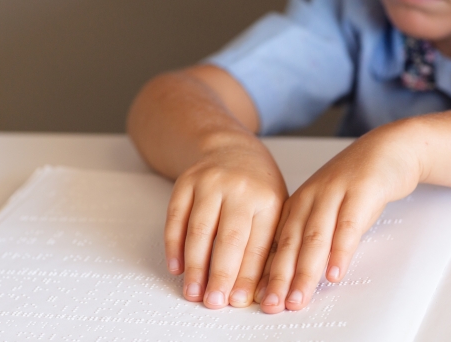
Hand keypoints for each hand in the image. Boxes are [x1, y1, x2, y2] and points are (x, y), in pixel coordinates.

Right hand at [165, 137, 287, 308]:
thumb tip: (260, 290)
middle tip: (214, 302)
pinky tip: (177, 268)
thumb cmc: (257, 187)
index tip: (239, 301)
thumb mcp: (276, 208)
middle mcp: (240, 189)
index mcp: (268, 199)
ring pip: (199, 230)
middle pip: (229, 238)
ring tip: (193, 292)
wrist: (231, 148)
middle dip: (221, 275)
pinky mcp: (186, 182)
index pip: (257, 245)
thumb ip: (270, 244)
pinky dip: (174, 246)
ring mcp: (211, 182)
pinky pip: (175, 218)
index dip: (247, 275)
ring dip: (195, 266)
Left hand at [254, 124, 422, 312]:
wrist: (389, 148)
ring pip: (316, 237)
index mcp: (298, 202)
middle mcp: (311, 197)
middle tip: (273, 304)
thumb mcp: (327, 206)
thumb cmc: (357, 182)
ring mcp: (335, 192)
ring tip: (299, 296)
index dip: (268, 272)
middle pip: (291, 242)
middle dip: (280, 277)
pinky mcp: (361, 191)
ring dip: (306, 271)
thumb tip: (293, 271)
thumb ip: (311, 235)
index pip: (277, 242)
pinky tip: (335, 271)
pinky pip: (349, 225)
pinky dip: (341, 251)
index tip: (260, 297)